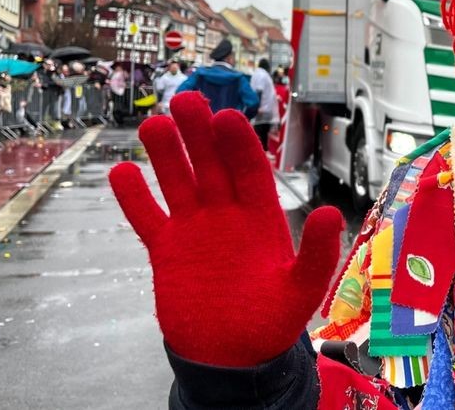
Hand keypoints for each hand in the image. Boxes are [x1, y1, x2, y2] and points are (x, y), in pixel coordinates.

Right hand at [110, 92, 343, 366]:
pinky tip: (121, 171)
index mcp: (262, 217)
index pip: (250, 171)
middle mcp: (227, 214)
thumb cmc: (273, 321)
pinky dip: (134, 197)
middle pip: (212, 166)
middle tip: (187, 99)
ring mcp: (195, 229)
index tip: (226, 118)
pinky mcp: (167, 250)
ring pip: (179, 182)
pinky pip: (148, 217)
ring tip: (153, 124)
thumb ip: (317, 254)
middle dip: (200, 134)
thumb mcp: (301, 291)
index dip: (239, 145)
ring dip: (166, 155)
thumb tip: (333, 213)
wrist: (233, 355)